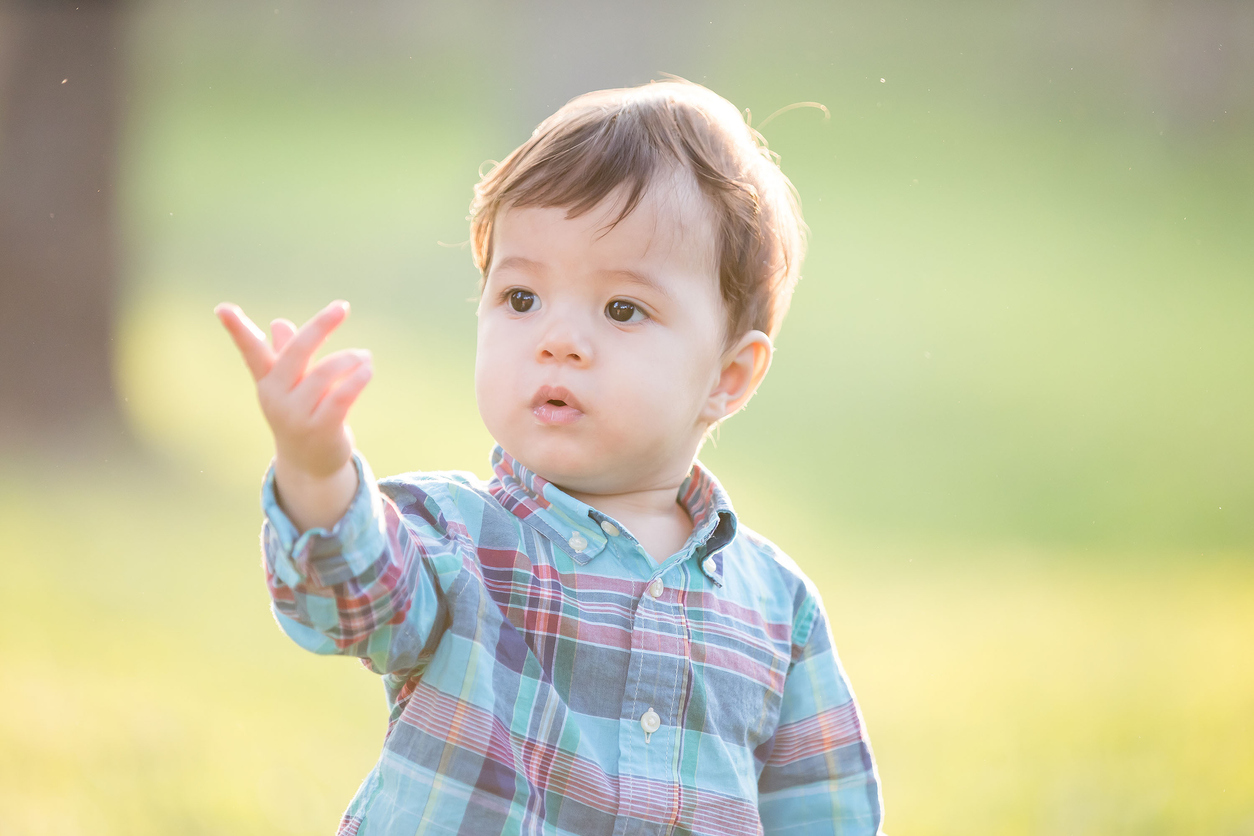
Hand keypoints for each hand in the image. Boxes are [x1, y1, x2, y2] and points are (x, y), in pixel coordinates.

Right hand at [215, 300, 372, 524]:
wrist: (310, 464)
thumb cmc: (301, 414)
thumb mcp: (292, 385)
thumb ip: (287, 353)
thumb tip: (278, 322)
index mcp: (268, 380)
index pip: (251, 351)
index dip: (237, 329)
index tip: (221, 307)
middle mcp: (276, 396)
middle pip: (296, 352)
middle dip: (319, 326)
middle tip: (341, 307)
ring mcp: (296, 415)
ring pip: (324, 373)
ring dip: (349, 359)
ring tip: (365, 356)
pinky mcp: (320, 429)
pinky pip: (340, 397)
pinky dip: (356, 379)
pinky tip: (367, 370)